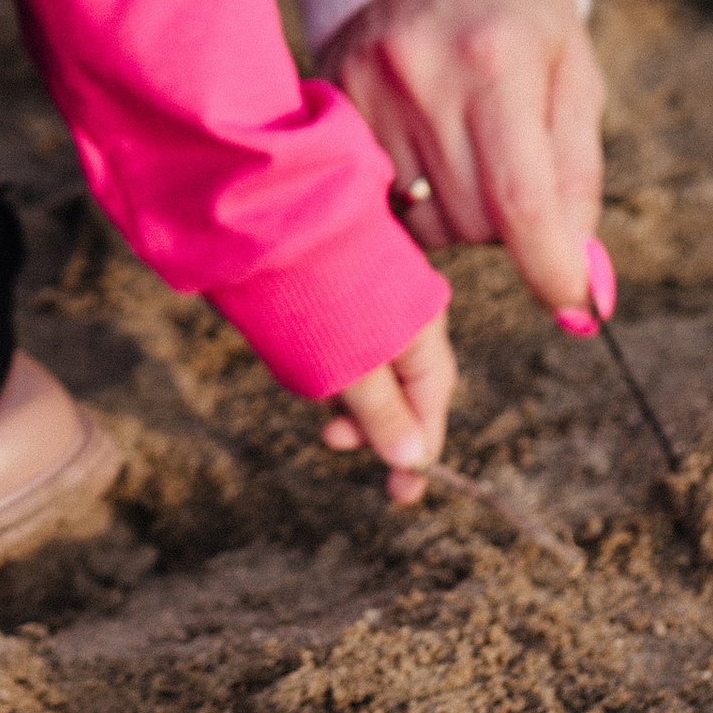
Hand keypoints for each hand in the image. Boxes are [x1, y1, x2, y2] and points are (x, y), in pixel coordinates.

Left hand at [321, 309, 455, 504]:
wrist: (282, 218)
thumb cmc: (322, 295)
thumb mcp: (353, 366)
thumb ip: (383, 414)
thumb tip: (414, 460)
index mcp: (425, 335)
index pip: (430, 408)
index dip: (417, 453)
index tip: (402, 494)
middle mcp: (409, 321)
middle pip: (400, 393)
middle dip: (367, 422)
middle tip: (333, 437)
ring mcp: (378, 307)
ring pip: (369, 373)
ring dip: (344, 393)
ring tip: (310, 382)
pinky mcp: (347, 299)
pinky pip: (348, 349)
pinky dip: (331, 366)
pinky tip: (304, 358)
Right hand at [323, 0, 604, 318]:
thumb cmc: (517, 15)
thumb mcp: (572, 75)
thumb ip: (578, 176)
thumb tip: (583, 278)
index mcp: (498, 63)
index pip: (522, 202)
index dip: (552, 270)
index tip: (576, 307)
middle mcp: (423, 78)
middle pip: (474, 222)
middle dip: (508, 226)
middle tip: (511, 171)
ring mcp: (366, 91)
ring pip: (424, 224)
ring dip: (456, 215)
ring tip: (461, 150)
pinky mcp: (331, 101)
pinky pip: (379, 202)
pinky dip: (410, 200)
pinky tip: (420, 155)